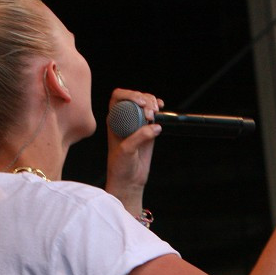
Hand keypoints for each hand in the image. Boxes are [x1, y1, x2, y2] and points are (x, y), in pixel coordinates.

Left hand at [105, 88, 162, 214]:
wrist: (129, 180)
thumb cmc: (121, 166)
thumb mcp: (127, 151)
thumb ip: (139, 137)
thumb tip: (155, 126)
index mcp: (114, 120)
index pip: (118, 97)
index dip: (130, 94)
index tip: (141, 103)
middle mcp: (124, 118)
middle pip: (135, 97)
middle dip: (145, 100)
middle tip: (151, 114)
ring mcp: (137, 123)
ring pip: (145, 103)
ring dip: (153, 103)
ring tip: (156, 113)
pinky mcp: (148, 129)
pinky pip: (154, 113)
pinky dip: (159, 108)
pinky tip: (162, 108)